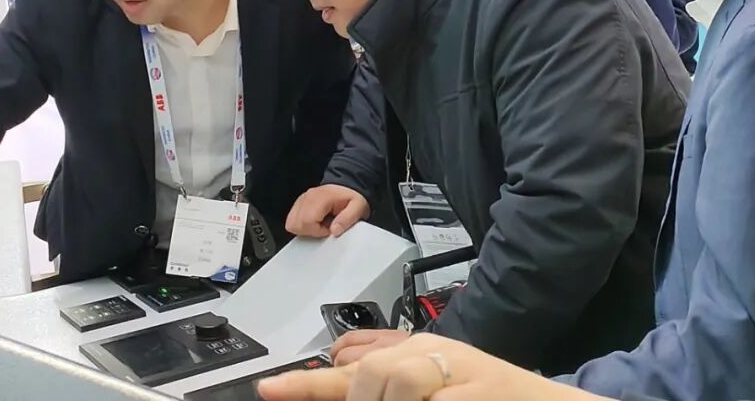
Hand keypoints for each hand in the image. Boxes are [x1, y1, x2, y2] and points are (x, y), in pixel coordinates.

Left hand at [257, 333, 605, 400]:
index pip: (349, 372)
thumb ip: (392, 390)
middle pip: (371, 378)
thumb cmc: (486, 397)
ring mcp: (454, 374)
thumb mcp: (436, 386)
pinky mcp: (473, 392)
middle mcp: (430, 358)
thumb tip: (354, 392)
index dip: (306, 387)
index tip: (268, 391)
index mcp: (414, 357)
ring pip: (398, 386)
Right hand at [286, 184, 370, 237]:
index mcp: (320, 198)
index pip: (307, 222)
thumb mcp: (358, 207)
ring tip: (320, 224)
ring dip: (305, 229)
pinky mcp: (298, 204)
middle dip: (311, 231)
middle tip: (325, 226)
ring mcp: (301, 200)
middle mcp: (307, 197)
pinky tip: (314, 222)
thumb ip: (348, 219)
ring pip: (291, 224)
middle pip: (295, 224)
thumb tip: (334, 230)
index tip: (330, 228)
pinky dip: (302, 225)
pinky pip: (292, 220)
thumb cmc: (351, 198)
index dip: (318, 231)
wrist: (347, 187)